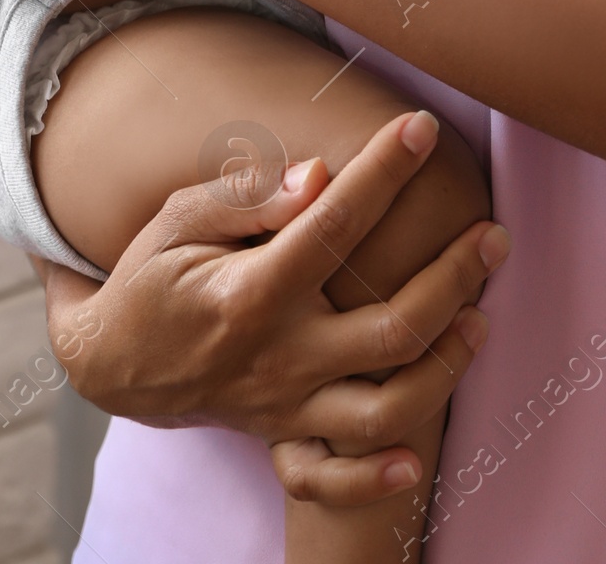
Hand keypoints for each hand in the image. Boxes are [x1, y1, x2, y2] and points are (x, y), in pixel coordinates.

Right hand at [39, 110, 506, 506]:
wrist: (111, 361)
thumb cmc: (154, 274)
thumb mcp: (180, 220)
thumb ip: (249, 197)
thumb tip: (321, 176)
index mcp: (248, 295)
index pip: (334, 227)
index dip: (383, 173)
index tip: (422, 129)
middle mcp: (276, 360)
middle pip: (389, 330)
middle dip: (454, 278)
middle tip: (494, 232)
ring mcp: (283, 408)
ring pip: (384, 408)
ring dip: (445, 366)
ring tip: (482, 315)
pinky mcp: (283, 438)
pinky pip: (335, 476)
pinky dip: (379, 475)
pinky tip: (422, 453)